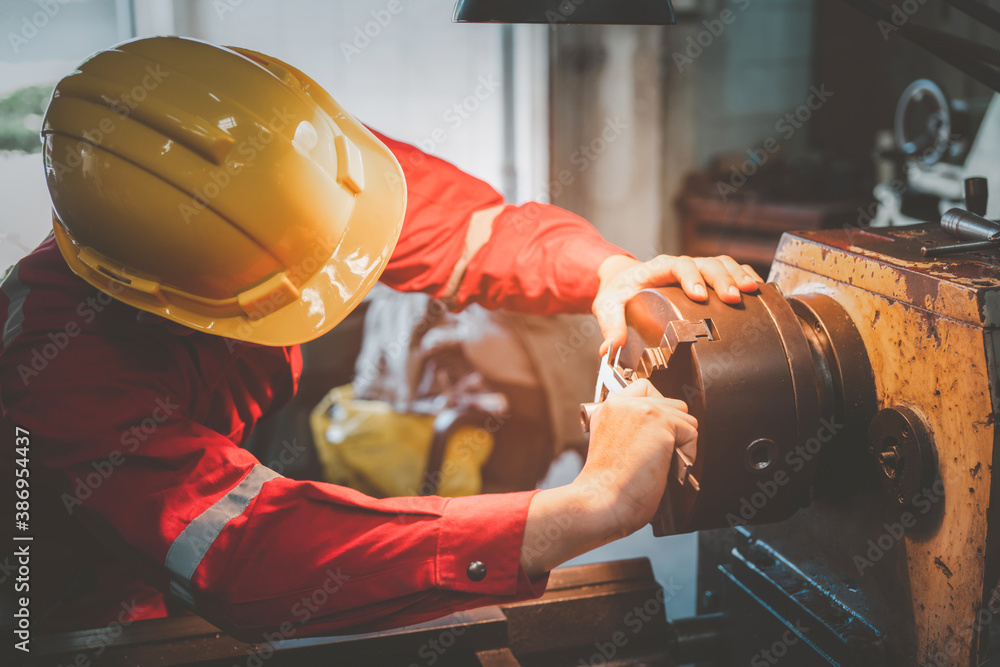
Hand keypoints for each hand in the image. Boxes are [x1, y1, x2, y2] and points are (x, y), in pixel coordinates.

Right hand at [520, 380, 697, 576]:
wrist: (602, 500)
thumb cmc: (607, 486)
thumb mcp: (611, 445)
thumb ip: (629, 427)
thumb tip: (658, 429)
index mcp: (609, 407)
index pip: (644, 388)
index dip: (657, 410)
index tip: (656, 434)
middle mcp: (624, 403)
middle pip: (669, 401)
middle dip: (672, 428)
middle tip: (660, 454)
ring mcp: (643, 410)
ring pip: (683, 416)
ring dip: (681, 440)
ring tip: (664, 462)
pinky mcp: (660, 423)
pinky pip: (691, 432)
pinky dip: (688, 453)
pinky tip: (669, 467)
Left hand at [593, 254, 762, 355]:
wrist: (621, 281)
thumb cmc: (616, 293)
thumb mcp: (606, 307)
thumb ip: (609, 326)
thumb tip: (611, 349)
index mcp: (658, 269)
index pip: (678, 266)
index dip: (691, 278)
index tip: (700, 296)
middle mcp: (680, 266)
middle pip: (706, 264)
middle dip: (722, 279)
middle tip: (735, 298)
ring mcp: (695, 271)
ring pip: (722, 264)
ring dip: (738, 275)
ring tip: (751, 292)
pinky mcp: (705, 278)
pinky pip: (729, 269)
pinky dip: (744, 275)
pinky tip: (758, 289)